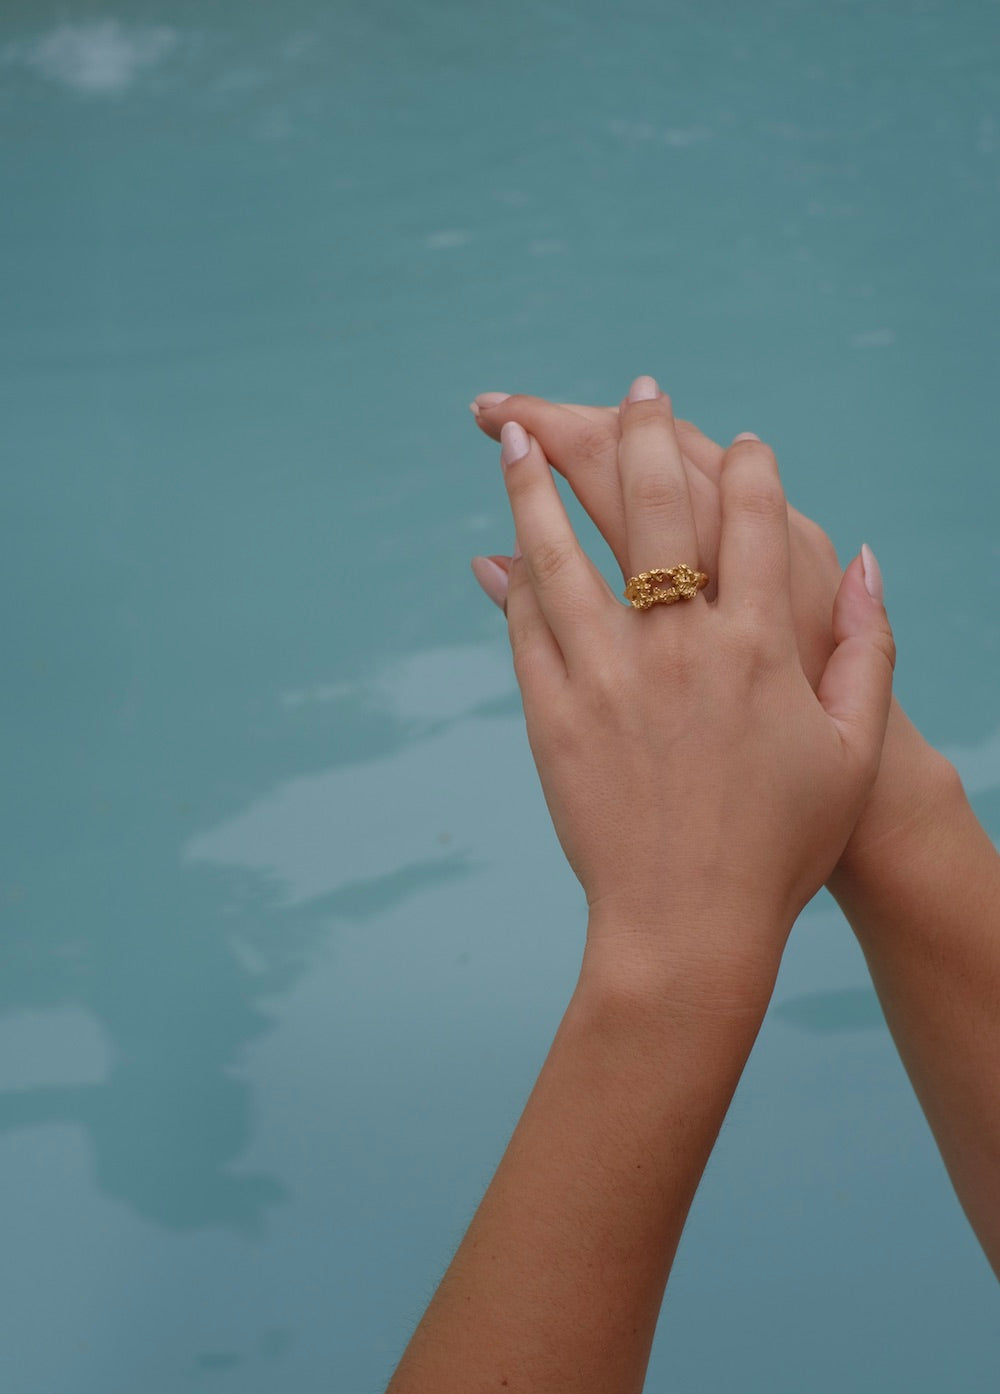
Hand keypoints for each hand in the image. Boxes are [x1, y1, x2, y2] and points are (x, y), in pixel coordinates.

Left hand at [495, 379, 894, 983]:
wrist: (687, 924)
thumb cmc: (781, 844)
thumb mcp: (853, 748)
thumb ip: (868, 648)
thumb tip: (870, 559)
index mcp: (760, 648)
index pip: (756, 520)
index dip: (752, 467)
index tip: (744, 438)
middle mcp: (679, 646)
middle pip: (655, 508)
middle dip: (643, 433)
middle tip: (635, 391)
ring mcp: (606, 676)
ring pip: (560, 554)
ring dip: (534, 485)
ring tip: (514, 433)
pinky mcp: (552, 714)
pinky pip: (526, 628)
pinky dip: (513, 582)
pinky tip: (500, 548)